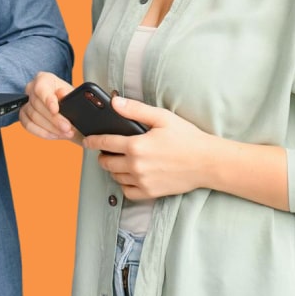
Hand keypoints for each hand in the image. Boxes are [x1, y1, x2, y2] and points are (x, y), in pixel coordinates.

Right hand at [19, 71, 76, 141]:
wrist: (68, 110)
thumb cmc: (69, 99)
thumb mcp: (73, 95)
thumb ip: (68, 94)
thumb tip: (62, 94)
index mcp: (43, 79)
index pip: (41, 88)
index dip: (47, 100)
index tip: (55, 110)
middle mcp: (31, 88)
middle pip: (38, 105)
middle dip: (54, 119)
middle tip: (67, 128)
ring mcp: (26, 102)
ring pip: (33, 118)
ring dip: (51, 128)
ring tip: (65, 133)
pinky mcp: (23, 115)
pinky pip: (29, 126)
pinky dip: (43, 132)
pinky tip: (55, 135)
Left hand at [84, 97, 220, 200]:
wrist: (207, 162)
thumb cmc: (187, 138)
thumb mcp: (162, 117)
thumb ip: (135, 110)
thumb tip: (114, 102)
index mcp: (136, 145)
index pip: (105, 143)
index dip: (93, 140)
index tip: (87, 140)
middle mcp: (136, 166)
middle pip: (106, 163)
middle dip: (102, 155)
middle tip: (106, 151)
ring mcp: (142, 181)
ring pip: (115, 177)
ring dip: (113, 169)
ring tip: (119, 161)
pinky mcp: (150, 193)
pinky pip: (127, 192)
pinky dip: (124, 184)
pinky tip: (130, 176)